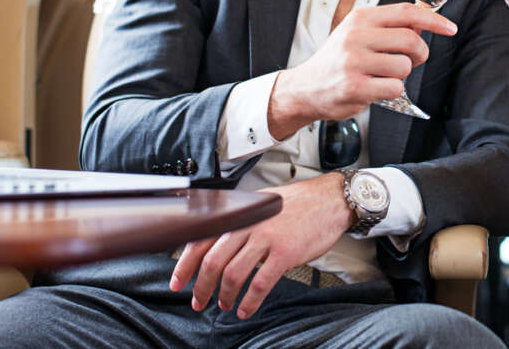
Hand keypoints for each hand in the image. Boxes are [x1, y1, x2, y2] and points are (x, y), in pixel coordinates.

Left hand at [169, 173, 353, 318]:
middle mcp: (249, 224)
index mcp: (240, 213)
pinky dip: (249, 301)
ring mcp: (266, 238)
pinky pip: (260, 283)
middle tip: (198, 301)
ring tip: (225, 305)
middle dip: (201, 287)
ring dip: (225, 295)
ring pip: (232, 273)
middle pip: (212, 261)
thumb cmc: (299, 203)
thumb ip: (239, 220)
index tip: (178, 282)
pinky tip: (246, 308)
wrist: (330, 200)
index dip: (184, 265)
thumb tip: (215, 241)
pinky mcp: (284, 252)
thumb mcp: (261, 203)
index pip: (201, 239)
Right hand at [271, 3, 456, 131]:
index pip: (406, 12)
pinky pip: (395, 88)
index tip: (450, 28)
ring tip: (381, 76)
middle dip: (419, 54)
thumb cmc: (337, 61)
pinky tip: (375, 89)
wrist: (305, 88)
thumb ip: (388, 27)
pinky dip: (392, 91)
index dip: (434, 20)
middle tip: (409, 61)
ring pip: (405, 66)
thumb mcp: (358, 34)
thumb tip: (423, 23)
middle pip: (411, 40)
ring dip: (401, 75)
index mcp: (360, 18)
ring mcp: (355, 62)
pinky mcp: (356, 86)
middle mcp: (356, 36)